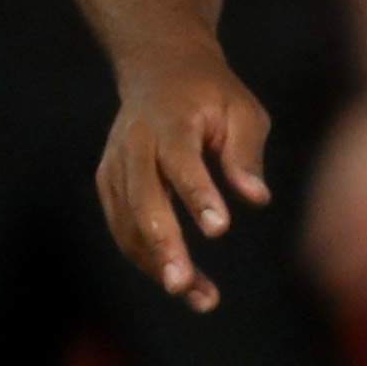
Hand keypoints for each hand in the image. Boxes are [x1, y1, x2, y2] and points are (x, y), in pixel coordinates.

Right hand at [96, 41, 275, 312]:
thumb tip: (257, 198)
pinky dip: (150, 259)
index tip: (220, 229)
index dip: (197, 195)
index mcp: (169, 119)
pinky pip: (124, 229)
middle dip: (162, 244)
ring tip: (200, 298)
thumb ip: (246, 152)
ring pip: (129, 223)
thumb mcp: (243, 110)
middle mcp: (134, 143)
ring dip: (159, 264)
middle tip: (183, 285)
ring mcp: (116, 164)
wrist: (159, 68)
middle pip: (142, 198)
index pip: (179, 160)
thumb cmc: (212, 94)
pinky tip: (185, 283)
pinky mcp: (109, 183)